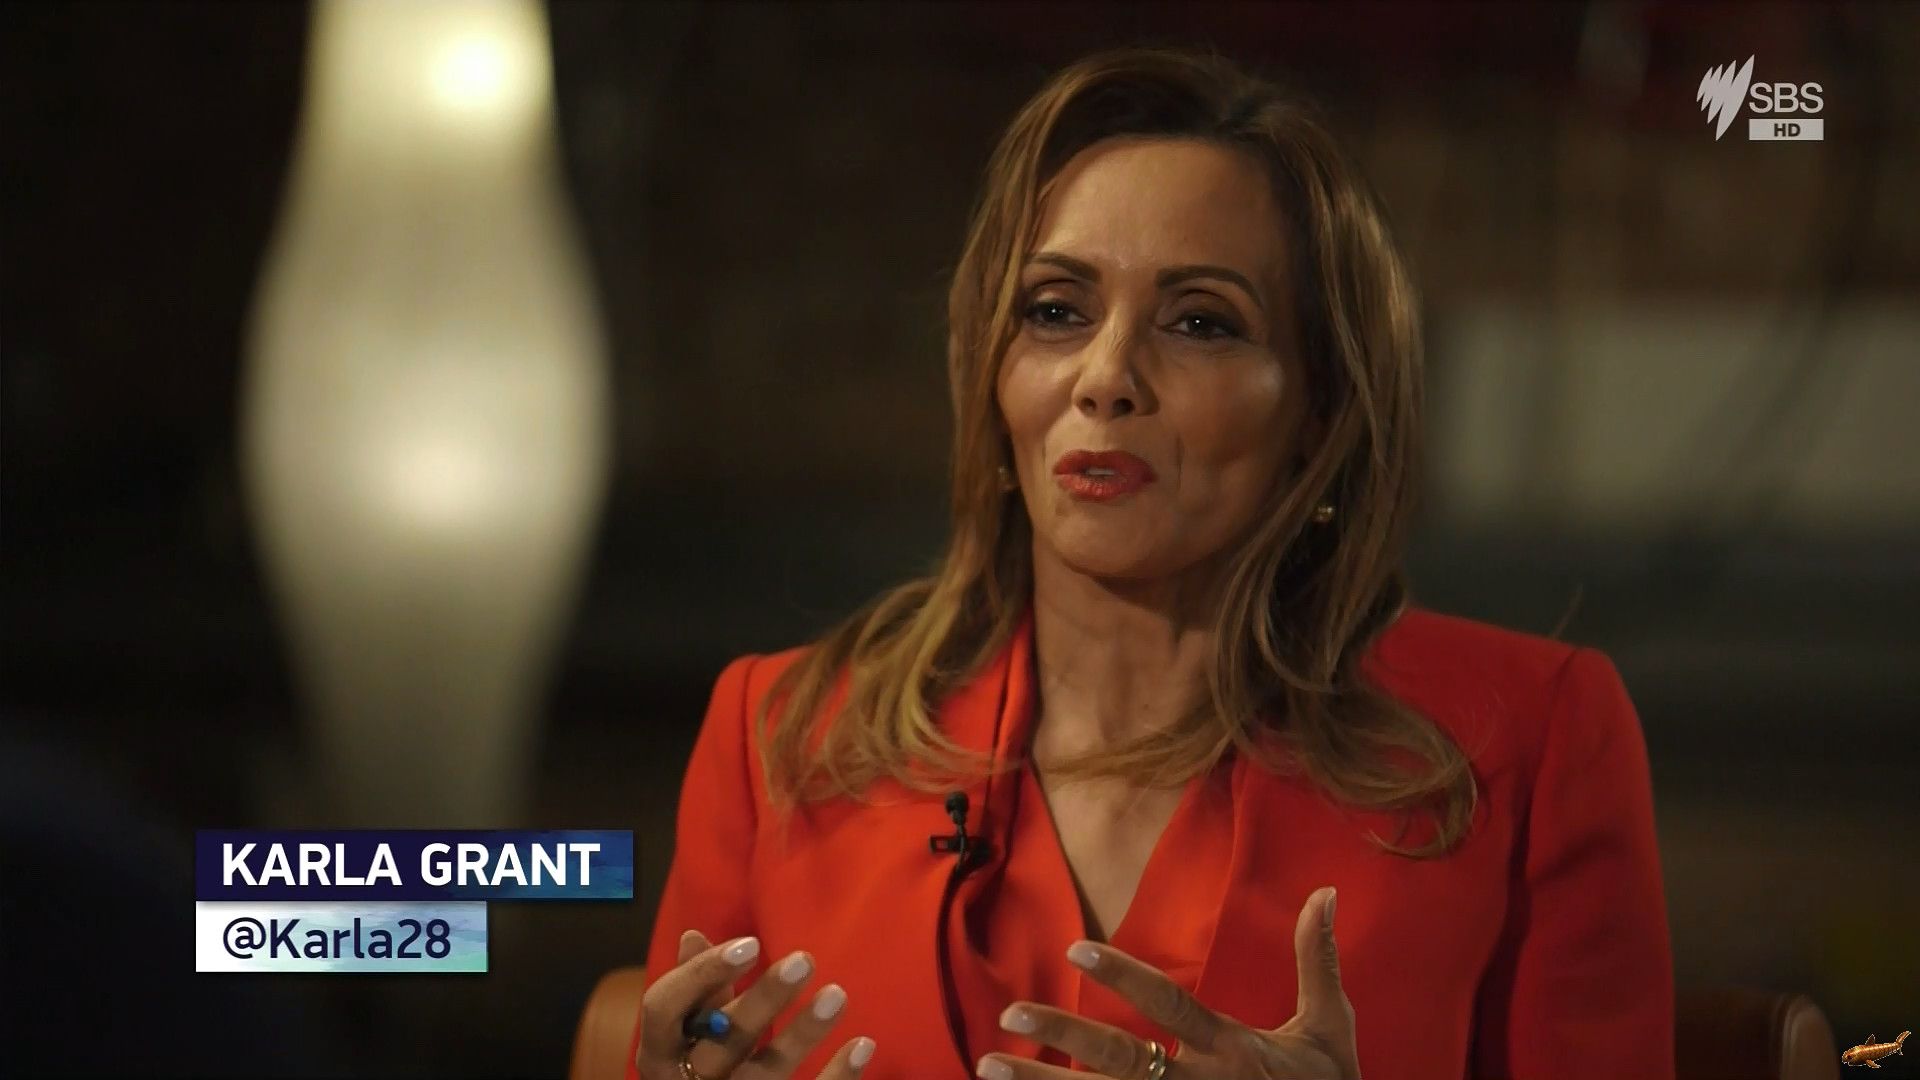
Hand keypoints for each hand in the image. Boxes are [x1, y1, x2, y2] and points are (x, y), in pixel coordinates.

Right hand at [635, 928, 875, 1079]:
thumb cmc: (692, 1066)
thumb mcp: (683, 1033)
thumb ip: (693, 991)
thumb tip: (693, 935)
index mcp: (657, 1053)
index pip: (664, 1008)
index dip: (703, 974)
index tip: (750, 944)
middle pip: (722, 1041)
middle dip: (763, 1000)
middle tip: (804, 960)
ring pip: (765, 1074)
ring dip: (803, 1034)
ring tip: (837, 995)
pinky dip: (836, 1076)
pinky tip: (862, 1045)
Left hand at [977, 886, 1358, 1079]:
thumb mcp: (1328, 1029)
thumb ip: (1317, 960)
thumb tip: (1326, 893)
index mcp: (1234, 1051)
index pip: (1170, 1007)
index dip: (1125, 977)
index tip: (1076, 950)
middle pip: (1121, 1061)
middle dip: (1064, 1037)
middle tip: (1010, 1015)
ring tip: (988, 1067)